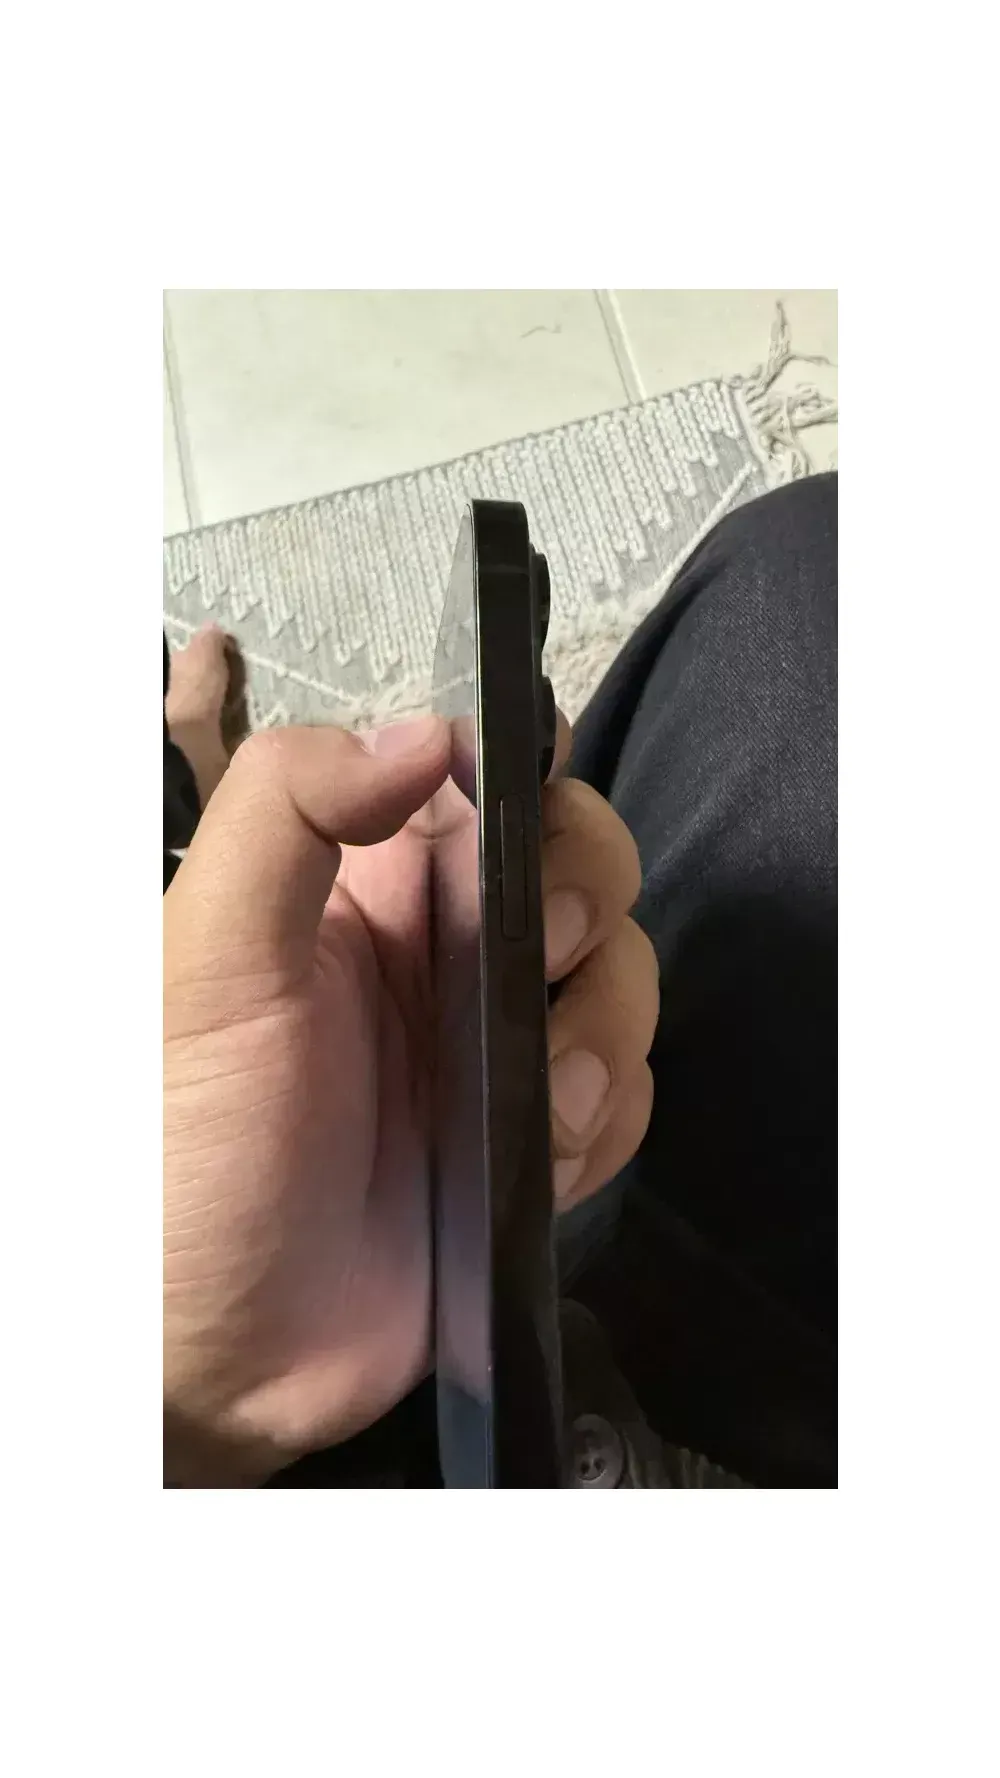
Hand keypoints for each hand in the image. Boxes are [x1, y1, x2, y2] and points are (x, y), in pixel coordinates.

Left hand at [163, 715, 657, 1483]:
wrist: (217, 1356)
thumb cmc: (184, 1153)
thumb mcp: (203, 958)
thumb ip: (286, 810)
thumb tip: (426, 731)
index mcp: (360, 885)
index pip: (486, 781)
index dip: (535, 785)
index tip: (532, 832)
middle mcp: (439, 953)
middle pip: (582, 866)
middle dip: (587, 905)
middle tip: (541, 960)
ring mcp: (492, 1051)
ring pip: (620, 979)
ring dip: (602, 1032)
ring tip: (534, 1099)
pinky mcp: (530, 1142)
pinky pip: (625, 1093)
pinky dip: (605, 1122)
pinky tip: (542, 1159)